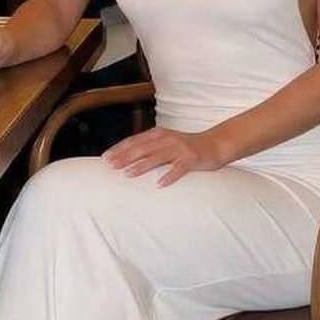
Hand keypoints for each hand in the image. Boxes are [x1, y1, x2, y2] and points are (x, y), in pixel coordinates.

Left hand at [102, 127, 227, 187]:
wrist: (215, 144)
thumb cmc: (187, 147)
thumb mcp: (166, 142)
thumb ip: (149, 147)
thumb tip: (127, 158)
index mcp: (159, 134)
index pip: (134, 140)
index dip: (119, 148)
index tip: (105, 158)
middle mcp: (167, 139)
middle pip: (142, 148)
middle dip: (125, 157)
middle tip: (110, 166)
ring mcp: (179, 149)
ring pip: (157, 157)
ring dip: (141, 165)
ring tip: (128, 174)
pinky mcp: (191, 158)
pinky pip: (179, 169)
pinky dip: (169, 176)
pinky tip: (159, 184)